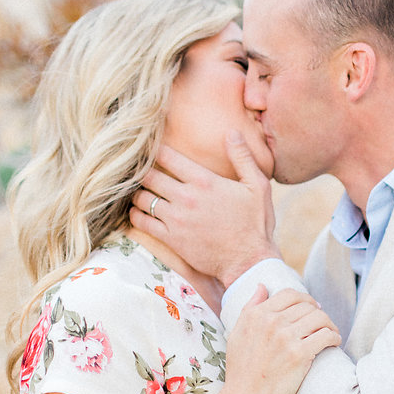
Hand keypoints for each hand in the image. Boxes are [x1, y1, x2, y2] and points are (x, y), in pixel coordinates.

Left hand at [130, 134, 280, 286]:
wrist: (249, 261)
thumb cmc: (256, 223)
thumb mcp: (258, 186)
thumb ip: (242, 158)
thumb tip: (232, 132)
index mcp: (204, 181)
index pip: (168, 157)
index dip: (155, 149)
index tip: (150, 147)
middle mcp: (186, 197)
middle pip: (149, 175)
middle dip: (141, 169)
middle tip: (136, 167)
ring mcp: (176, 219)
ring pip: (142, 198)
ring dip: (137, 192)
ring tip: (138, 188)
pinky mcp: (171, 238)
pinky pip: (143, 222)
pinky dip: (135, 214)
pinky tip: (137, 211)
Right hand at [222, 286, 340, 393]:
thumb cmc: (241, 373)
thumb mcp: (236, 335)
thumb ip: (249, 308)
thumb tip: (262, 286)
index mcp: (256, 315)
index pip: (289, 294)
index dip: (305, 299)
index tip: (312, 308)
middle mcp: (271, 322)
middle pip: (307, 306)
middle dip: (318, 313)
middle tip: (323, 323)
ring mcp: (286, 338)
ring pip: (320, 318)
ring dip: (329, 324)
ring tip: (330, 333)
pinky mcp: (299, 354)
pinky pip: (326, 335)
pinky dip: (334, 337)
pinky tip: (334, 342)